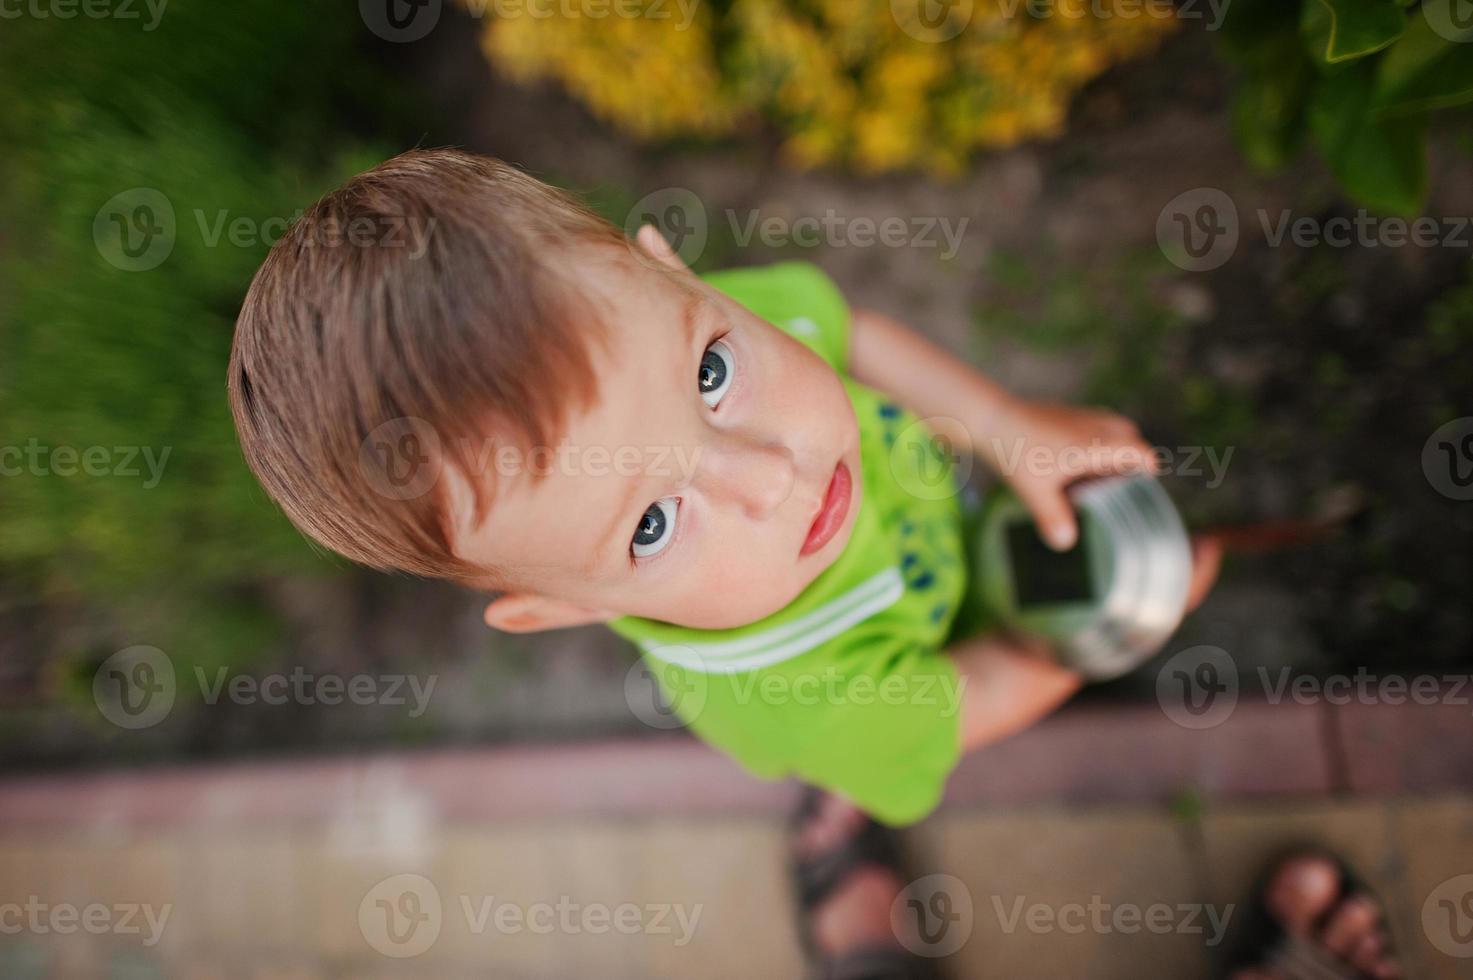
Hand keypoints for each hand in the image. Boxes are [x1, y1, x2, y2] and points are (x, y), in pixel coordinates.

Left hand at [984, 398, 1157, 550]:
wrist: (989, 417)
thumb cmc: (1016, 451)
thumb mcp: (1035, 491)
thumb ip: (1053, 518)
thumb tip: (1066, 544)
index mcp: (1095, 444)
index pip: (1138, 450)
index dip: (1147, 465)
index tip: (1147, 481)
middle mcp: (1091, 425)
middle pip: (1127, 432)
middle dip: (1130, 453)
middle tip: (1118, 478)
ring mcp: (1074, 415)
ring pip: (1106, 424)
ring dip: (1108, 444)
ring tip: (1092, 472)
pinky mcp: (1058, 412)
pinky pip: (1085, 422)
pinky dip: (1087, 438)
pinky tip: (1066, 460)